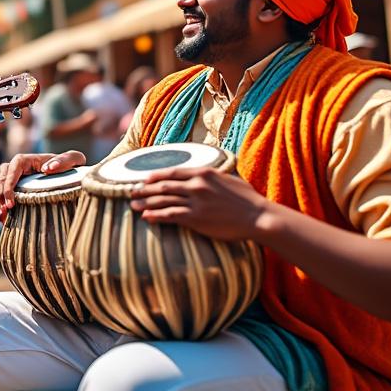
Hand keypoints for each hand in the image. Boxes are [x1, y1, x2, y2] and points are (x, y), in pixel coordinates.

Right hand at [0, 151, 85, 221]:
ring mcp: (13, 178)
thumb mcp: (74, 160)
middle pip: (1, 180)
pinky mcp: (14, 189)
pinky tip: (5, 219)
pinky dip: (1, 206)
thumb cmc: (72, 167)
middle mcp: (16, 167)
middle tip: (5, 213)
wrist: (70, 177)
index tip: (11, 202)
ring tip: (3, 218)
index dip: (8, 185)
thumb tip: (48, 169)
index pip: (12, 169)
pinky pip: (1, 197)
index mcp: (27, 159)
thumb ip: (66, 159)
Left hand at [131, 167, 271, 241]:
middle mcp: (197, 185)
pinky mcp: (196, 218)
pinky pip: (170, 216)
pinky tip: (146, 218)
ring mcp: (195, 202)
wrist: (258, 216)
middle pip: (163, 186)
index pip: (172, 172)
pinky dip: (156, 216)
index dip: (155, 176)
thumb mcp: (228, 179)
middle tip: (132, 192)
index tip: (144, 179)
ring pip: (163, 200)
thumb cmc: (247, 199)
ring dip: (146, 202)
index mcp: (204, 173)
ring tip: (133, 206)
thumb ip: (212, 176)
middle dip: (145, 189)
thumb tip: (203, 174)